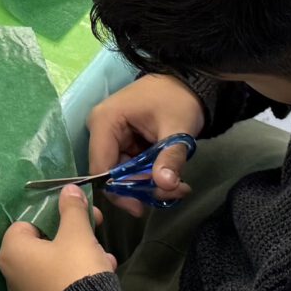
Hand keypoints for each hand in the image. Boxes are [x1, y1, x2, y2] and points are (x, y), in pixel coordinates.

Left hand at [0, 184, 116, 290]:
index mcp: (11, 251)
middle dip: (73, 237)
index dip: (53, 216)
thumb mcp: (78, 234)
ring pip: (55, 266)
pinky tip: (103, 278)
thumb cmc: (76, 271)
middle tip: (97, 232)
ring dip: (81, 258)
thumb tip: (69, 189)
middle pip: (44, 244)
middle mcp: (12, 275)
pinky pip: (60, 288)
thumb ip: (72, 209)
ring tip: (105, 259)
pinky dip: (77, 280)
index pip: (27, 223)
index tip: (78, 216)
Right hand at [84, 74, 204, 216]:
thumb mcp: (177, 129)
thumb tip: (165, 185)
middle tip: (173, 193)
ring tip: (179, 186)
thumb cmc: (178, 100)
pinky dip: (150, 175)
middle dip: (141, 188)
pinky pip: (131, 166)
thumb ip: (170, 158)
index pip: (101, 168)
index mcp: (104, 121)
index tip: (143, 207)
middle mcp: (101, 129)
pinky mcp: (123, 140)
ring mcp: (111, 135)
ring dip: (149, 184)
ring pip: (123, 173)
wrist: (189, 83)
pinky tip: (172, 178)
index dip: (119, 191)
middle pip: (112, 174)